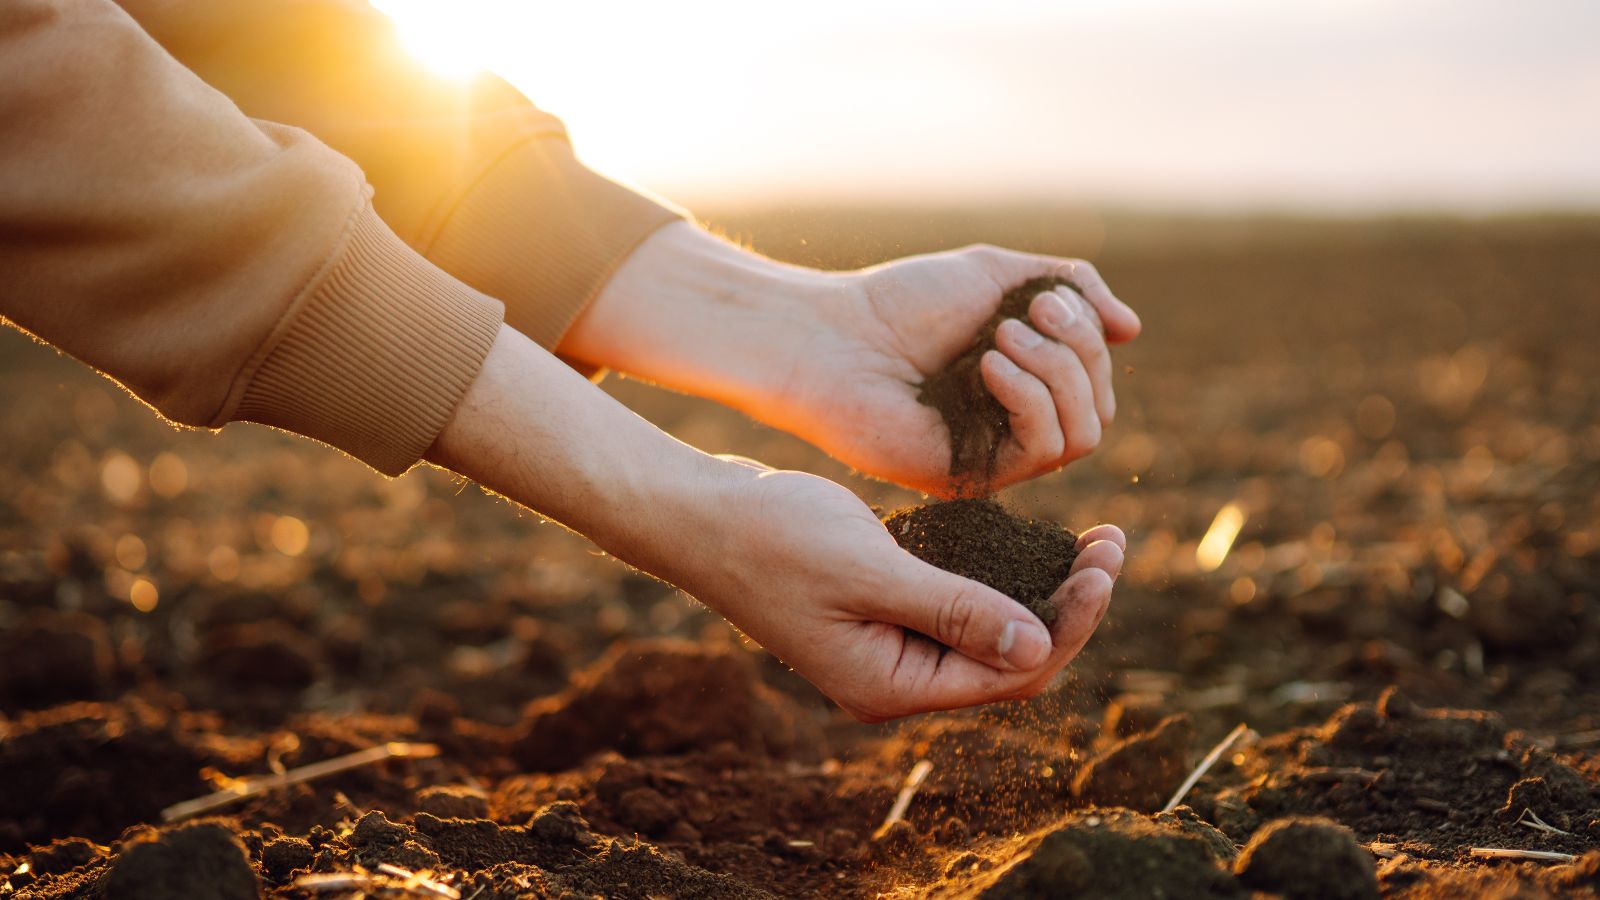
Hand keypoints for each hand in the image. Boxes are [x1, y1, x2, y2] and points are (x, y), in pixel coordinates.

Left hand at [561, 225, 1140, 496]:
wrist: (832, 336)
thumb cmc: (902, 302)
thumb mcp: (999, 274)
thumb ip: (1071, 288)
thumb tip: (1132, 330)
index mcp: (1023, 383)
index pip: (1096, 379)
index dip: (1088, 337)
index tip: (1045, 297)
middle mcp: (1014, 426)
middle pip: (1099, 408)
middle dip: (1078, 352)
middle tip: (1028, 314)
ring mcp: (995, 456)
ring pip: (1084, 434)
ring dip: (1058, 374)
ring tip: (1002, 337)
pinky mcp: (973, 477)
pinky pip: (1043, 451)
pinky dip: (1031, 399)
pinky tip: (989, 365)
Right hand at [672, 465, 1125, 721]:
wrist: (700, 516)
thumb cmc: (773, 538)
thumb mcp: (869, 570)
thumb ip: (953, 610)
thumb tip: (1039, 645)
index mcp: (892, 686)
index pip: (1011, 673)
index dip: (1069, 624)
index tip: (1104, 564)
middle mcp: (896, 678)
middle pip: (1011, 659)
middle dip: (1068, 607)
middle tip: (1112, 543)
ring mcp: (889, 647)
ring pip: (990, 631)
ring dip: (1043, 590)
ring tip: (1093, 541)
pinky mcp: (884, 611)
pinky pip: (960, 606)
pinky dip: (1001, 576)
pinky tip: (1032, 541)